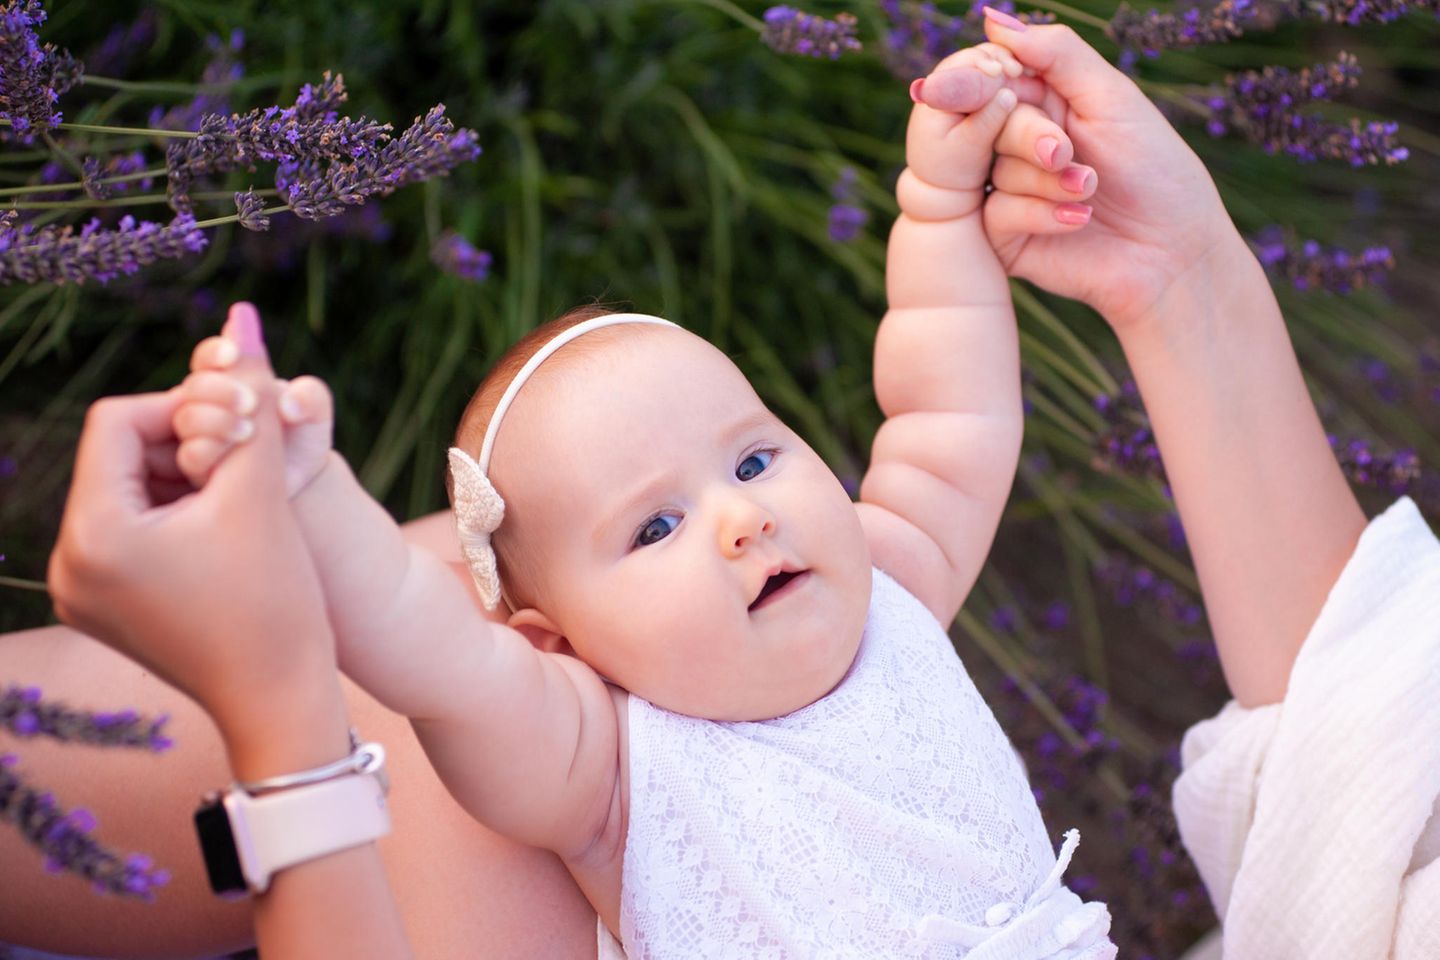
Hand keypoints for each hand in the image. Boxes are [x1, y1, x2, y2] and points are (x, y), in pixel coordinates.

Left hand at [48, 303, 339, 746]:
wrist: (281, 700)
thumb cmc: (277, 600)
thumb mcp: (262, 490)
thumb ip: (249, 399)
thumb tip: (239, 318)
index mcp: (94, 534)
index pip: (120, 419)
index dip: (186, 406)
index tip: (242, 428)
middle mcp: (67, 564)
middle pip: (120, 454)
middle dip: (188, 441)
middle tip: (247, 459)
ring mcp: (80, 592)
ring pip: (128, 490)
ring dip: (186, 474)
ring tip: (241, 496)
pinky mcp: (103, 609)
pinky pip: (129, 531)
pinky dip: (176, 513)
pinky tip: (224, 528)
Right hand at [172, 314, 333, 497]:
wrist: (301, 475)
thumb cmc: (303, 433)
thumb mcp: (316, 412)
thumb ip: (311, 396)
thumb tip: (289, 399)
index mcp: (230, 378)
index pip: (210, 357)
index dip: (216, 352)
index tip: (233, 354)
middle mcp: (208, 403)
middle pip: (194, 386)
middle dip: (219, 389)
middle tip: (250, 401)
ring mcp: (198, 435)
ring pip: (187, 419)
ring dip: (215, 420)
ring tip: (250, 429)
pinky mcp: (199, 468)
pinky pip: (191, 455)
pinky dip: (210, 449)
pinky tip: (235, 451)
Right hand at [979, 12, 1240, 332]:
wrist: (1172, 251)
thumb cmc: (1154, 169)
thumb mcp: (1110, 96)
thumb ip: (1053, 53)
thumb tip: (991, 18)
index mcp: (1041, 102)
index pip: (989, 77)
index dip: (980, 80)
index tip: (991, 90)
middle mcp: (1017, 144)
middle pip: (985, 120)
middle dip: (1032, 136)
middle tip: (1068, 153)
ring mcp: (1009, 189)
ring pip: (992, 168)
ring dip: (1048, 180)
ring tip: (1090, 191)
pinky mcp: (1005, 236)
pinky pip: (997, 211)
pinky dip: (1042, 213)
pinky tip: (1080, 221)